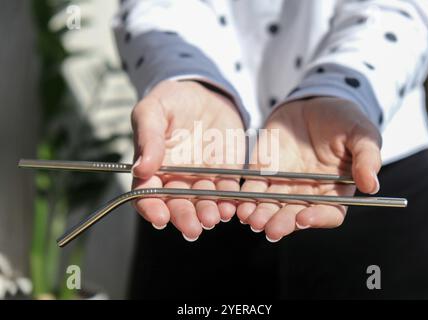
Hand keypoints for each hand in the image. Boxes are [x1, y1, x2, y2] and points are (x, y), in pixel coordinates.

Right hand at [131, 80, 244, 240]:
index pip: (146, 194)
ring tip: (212, 217)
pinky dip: (229, 200)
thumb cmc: (173, 99)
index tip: (160, 217)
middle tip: (192, 228)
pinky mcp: (225, 172)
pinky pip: (227, 190)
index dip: (151, 207)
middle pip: (176, 204)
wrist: (207, 92)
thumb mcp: (154, 109)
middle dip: (183, 217)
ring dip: (207, 212)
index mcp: (153, 166)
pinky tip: (231, 207)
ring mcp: (201, 177)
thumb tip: (140, 169)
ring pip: (202, 201)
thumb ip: (147, 137)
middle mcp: (176, 177)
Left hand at [236, 97, 381, 241]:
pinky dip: (244, 196)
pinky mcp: (264, 172)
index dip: (317, 218)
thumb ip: (367, 158)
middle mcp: (308, 194)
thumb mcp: (362, 133)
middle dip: (281, 222)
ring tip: (250, 218)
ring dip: (260, 214)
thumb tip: (372, 185)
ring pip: (271, 206)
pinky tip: (237, 202)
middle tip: (269, 227)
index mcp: (335, 191)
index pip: (328, 213)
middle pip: (295, 215)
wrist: (314, 103)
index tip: (304, 217)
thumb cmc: (344, 120)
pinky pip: (252, 188)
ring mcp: (284, 185)